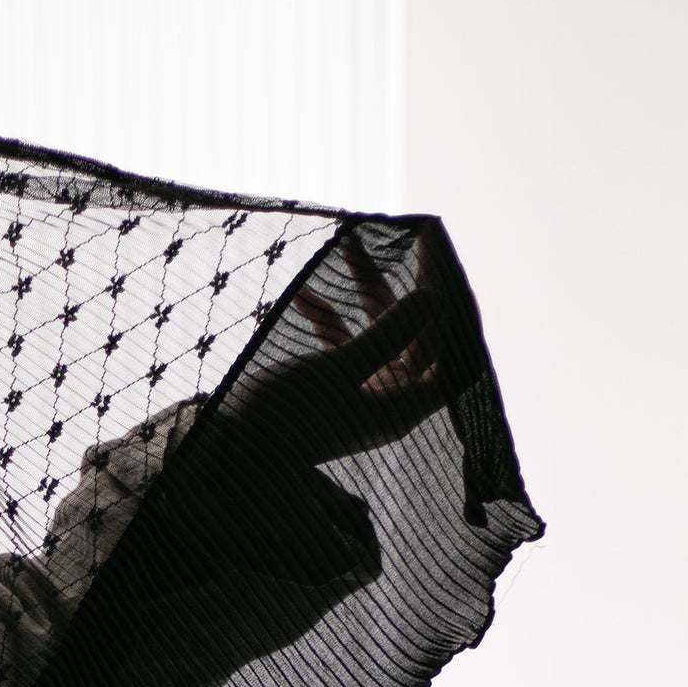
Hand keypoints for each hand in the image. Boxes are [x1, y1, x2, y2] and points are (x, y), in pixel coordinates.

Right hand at [220, 218, 483, 464]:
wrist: (227, 450)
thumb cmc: (282, 420)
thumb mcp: (335, 371)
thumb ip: (387, 335)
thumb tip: (432, 298)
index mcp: (402, 408)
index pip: (454, 358)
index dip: (459, 313)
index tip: (447, 268)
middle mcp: (391, 399)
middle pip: (420, 335)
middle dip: (408, 286)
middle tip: (410, 235)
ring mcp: (365, 390)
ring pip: (380, 330)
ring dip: (361, 291)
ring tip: (347, 243)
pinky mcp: (338, 384)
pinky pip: (347, 342)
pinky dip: (330, 318)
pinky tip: (304, 296)